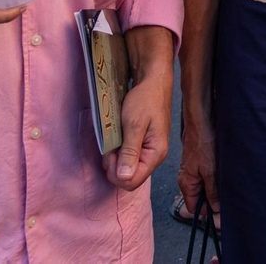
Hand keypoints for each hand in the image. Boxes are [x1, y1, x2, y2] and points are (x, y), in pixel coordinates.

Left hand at [104, 71, 170, 190]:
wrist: (152, 82)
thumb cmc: (145, 100)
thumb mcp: (134, 124)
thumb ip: (130, 152)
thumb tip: (124, 178)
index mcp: (156, 153)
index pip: (133, 182)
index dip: (116, 174)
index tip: (110, 155)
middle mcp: (154, 156)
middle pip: (130, 178)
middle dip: (115, 167)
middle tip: (109, 147)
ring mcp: (149, 151)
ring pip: (127, 169)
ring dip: (115, 159)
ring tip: (113, 141)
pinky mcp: (143, 146)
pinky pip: (128, 159)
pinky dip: (119, 153)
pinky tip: (117, 140)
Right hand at [179, 104, 220, 220]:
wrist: (201, 122)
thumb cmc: (203, 143)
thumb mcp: (210, 170)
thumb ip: (212, 190)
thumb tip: (215, 208)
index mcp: (186, 183)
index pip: (194, 208)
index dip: (207, 211)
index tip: (220, 210)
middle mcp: (187, 179)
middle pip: (200, 198)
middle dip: (213, 198)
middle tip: (226, 194)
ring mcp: (193, 171)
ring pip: (205, 187)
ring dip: (215, 187)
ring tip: (225, 181)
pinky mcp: (199, 163)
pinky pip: (207, 176)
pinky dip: (215, 177)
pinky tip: (223, 172)